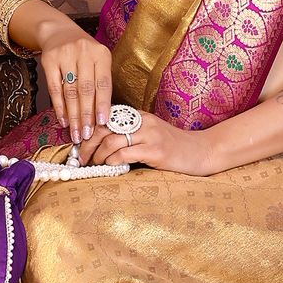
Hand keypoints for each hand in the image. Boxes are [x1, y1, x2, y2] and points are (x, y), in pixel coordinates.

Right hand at [36, 22, 112, 142]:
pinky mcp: (49, 60)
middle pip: (86, 90)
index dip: (102, 105)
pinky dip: (59, 107)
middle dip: (86, 115)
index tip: (102, 123)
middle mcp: (84, 52)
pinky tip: (63, 120)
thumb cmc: (84, 54)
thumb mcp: (97, 61)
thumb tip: (101, 117)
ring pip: (70, 91)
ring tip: (76, 132)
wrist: (59, 32)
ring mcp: (65, 55)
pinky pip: (54, 88)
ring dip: (73, 116)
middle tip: (87, 134)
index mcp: (101, 54)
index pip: (103, 84)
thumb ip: (100, 84)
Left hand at [76, 112, 218, 175]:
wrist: (201, 152)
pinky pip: (126, 153)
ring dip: (98, 155)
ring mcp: (150, 135)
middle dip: (88, 144)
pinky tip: (110, 166)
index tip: (80, 144)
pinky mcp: (156, 150)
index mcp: (139, 116)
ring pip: (112, 141)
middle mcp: (143, 121)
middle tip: (81, 158)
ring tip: (94, 165)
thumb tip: (100, 148)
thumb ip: (130, 136)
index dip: (89, 131)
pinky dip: (112, 161)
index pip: (106, 118)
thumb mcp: (150, 135)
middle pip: (104, 128)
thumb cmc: (174, 148)